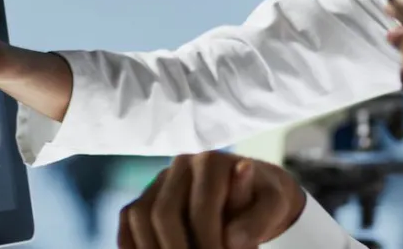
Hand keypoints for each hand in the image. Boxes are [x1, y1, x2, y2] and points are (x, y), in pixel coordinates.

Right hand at [118, 152, 306, 248]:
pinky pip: (128, 219)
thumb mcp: (274, 205)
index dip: (208, 242)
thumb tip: (232, 240)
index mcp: (212, 162)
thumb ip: (259, 218)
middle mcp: (181, 164)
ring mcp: (160, 179)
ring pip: (139, 215)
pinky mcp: (147, 196)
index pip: (202, 207)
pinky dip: (133, 244)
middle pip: (163, 212)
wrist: (250, 193)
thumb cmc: (263, 200)